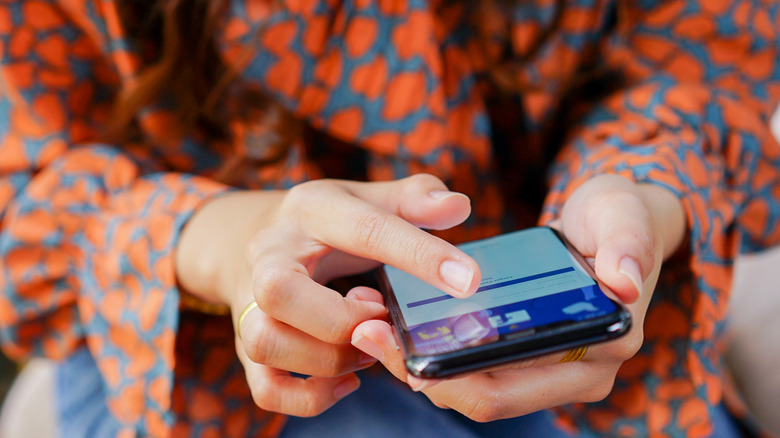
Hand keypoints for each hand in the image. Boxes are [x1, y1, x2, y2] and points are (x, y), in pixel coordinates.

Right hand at [176, 174, 482, 415]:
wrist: (249, 237)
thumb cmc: (327, 224)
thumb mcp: (368, 199)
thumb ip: (415, 199)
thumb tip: (459, 206)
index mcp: (312, 210)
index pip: (365, 229)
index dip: (420, 255)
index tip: (468, 279)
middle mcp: (270, 255)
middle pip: (279, 290)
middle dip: (340, 318)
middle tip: (381, 316)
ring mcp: (251, 303)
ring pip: (265, 341)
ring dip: (326, 359)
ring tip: (366, 351)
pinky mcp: (248, 346)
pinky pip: (266, 387)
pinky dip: (310, 397)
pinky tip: (347, 382)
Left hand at [351, 174, 684, 421]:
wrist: (617, 224)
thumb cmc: (621, 217)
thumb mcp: (626, 216)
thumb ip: (629, 246)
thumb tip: (624, 283)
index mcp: (600, 350)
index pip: (507, 388)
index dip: (448, 377)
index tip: (394, 344)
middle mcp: (575, 374)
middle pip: (481, 397)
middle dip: (420, 373)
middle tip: (367, 331)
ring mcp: (550, 370)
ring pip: (472, 388)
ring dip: (421, 365)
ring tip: (372, 324)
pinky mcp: (528, 355)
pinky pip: (476, 367)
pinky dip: (438, 353)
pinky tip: (401, 323)